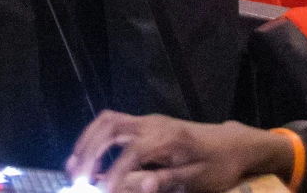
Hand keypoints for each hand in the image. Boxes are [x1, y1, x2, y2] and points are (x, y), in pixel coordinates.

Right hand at [68, 111, 294, 192]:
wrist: (232, 144)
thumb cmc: (218, 165)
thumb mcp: (198, 180)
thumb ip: (167, 181)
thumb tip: (140, 186)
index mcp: (167, 138)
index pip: (132, 153)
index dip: (115, 175)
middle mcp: (153, 124)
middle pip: (111, 127)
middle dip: (89, 151)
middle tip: (75, 178)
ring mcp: (148, 121)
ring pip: (108, 121)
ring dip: (88, 141)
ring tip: (74, 166)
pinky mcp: (146, 124)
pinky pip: (114, 123)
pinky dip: (96, 137)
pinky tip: (88, 157)